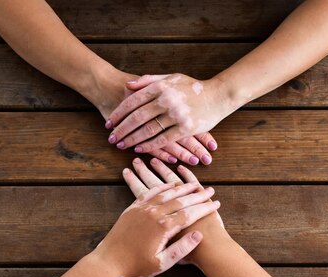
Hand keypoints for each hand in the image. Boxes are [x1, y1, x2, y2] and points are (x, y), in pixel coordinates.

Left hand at [94, 174, 219, 276]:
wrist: (109, 261)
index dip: (204, 208)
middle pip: (180, 200)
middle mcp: (154, 214)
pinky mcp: (133, 208)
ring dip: (181, 188)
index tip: (216, 203)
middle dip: (197, 195)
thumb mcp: (162, 263)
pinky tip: (170, 184)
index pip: (190, 214)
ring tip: (194, 184)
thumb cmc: (137, 266)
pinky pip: (150, 193)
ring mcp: (142, 209)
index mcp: (163, 227)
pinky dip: (162, 187)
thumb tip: (198, 235)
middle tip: (209, 190)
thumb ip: (181, 249)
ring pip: (166, 193)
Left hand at [106, 73, 228, 155]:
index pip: (133, 101)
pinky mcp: (185, 128)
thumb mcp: (170, 77)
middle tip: (111, 138)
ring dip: (132, 139)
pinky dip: (149, 145)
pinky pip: (163, 139)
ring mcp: (177, 115)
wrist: (218, 95)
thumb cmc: (192, 87)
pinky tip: (139, 149)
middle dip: (121, 129)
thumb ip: (149, 80)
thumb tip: (128, 85)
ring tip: (121, 145)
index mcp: (161, 87)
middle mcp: (167, 100)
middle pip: (137, 117)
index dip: (119, 114)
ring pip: (148, 130)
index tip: (109, 123)